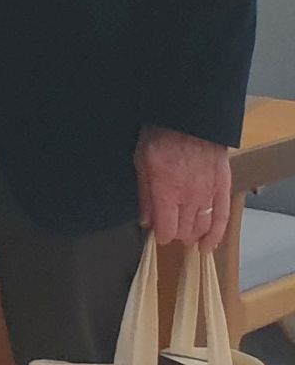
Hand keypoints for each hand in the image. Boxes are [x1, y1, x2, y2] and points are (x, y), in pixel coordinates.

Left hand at [136, 126, 232, 250]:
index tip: (158, 234)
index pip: (166, 229)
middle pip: (184, 230)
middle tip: (171, 229)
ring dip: (194, 235)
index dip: (161, 235)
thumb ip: (145, 195)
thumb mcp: (142, 163)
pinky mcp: (223, 188)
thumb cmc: (161, 138)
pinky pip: (223, 217)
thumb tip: (146, 220)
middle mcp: (189, 198)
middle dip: (176, 233)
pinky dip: (217, 233)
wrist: (190, 120)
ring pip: (203, 226)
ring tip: (188, 237)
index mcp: (166, 192)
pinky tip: (210, 243)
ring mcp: (208, 194)